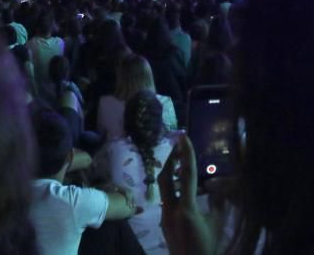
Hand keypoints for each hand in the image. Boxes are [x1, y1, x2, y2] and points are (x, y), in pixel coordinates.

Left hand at [158, 134, 214, 254]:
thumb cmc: (208, 249)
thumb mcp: (217, 226)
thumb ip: (217, 204)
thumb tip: (218, 185)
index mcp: (186, 209)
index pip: (186, 176)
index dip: (186, 155)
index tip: (183, 137)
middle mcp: (170, 209)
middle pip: (165, 176)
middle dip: (171, 159)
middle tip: (179, 146)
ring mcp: (164, 215)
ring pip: (163, 187)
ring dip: (170, 172)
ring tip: (181, 162)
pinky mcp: (163, 221)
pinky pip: (166, 197)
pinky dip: (173, 187)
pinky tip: (182, 186)